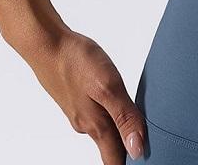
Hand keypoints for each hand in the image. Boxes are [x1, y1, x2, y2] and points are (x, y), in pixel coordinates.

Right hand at [25, 28, 145, 162]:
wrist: (47, 44)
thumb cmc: (77, 61)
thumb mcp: (109, 86)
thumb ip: (124, 117)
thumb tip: (136, 150)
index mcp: (95, 124)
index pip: (114, 159)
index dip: (132, 163)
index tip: (148, 162)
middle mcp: (86, 124)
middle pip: (111, 148)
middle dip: (129, 152)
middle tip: (150, 151)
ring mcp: (80, 112)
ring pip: (106, 132)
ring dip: (122, 135)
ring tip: (141, 132)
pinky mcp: (78, 99)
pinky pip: (100, 116)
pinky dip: (114, 118)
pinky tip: (123, 109)